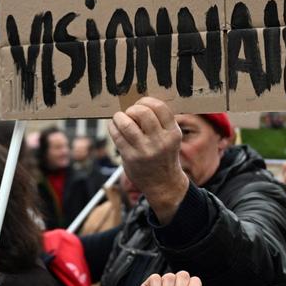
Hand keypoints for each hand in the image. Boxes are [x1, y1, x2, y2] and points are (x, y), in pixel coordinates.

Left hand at [109, 97, 188, 223]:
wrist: (163, 184)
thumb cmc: (164, 155)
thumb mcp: (170, 138)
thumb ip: (160, 122)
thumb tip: (138, 102)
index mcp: (173, 133)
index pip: (160, 107)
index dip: (147, 101)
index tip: (141, 104)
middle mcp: (160, 141)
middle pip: (142, 112)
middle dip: (133, 108)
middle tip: (130, 113)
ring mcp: (145, 150)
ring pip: (127, 124)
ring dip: (120, 117)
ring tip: (120, 118)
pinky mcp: (131, 158)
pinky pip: (117, 136)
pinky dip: (113, 126)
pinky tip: (114, 126)